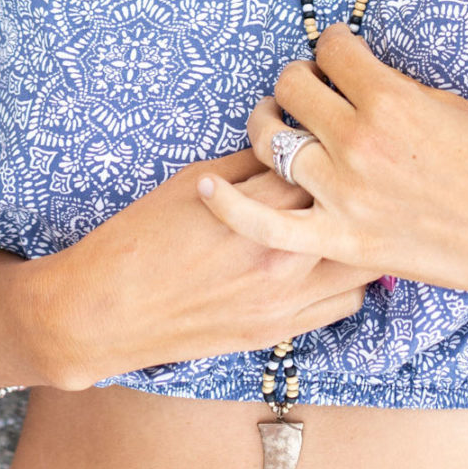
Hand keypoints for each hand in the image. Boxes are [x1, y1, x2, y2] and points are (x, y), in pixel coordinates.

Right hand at [45, 147, 377, 390]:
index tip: (327, 136)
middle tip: (354, 171)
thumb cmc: (142, 237)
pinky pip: (346, 302)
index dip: (326, 145)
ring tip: (350, 216)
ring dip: (358, 234)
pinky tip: (329, 259)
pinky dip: (347, 277)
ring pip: (361, 261)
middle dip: (355, 187)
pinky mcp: (280, 332)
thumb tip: (290, 143)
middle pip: (352, 211)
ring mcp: (285, 302)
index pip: (322, 163)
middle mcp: (281, 260)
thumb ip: (251, 165)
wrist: (106, 311)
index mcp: (259, 212)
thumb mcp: (196, 180)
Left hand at [195, 22, 467, 307]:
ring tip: (279, 121)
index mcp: (388, 100)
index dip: (335, 45)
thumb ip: (394, 90)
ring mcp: (343, 194)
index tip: (341, 52)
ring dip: (271, 122)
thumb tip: (355, 78)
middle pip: (294, 86)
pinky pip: (267, 225)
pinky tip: (209, 183)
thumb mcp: (448, 106)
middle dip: (301, 78)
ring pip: (273, 141)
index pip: (333, 48)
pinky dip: (230, 205)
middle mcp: (357, 142)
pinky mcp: (340, 240)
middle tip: (315, 87)